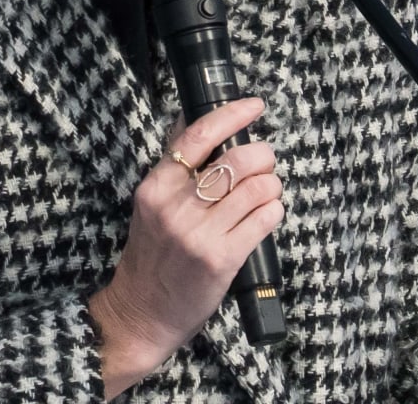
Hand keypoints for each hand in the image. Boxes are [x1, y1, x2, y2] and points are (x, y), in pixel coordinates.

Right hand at [88, 97, 283, 399]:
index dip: (231, 115)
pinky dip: (274, 210)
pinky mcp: (222, 259)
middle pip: (235, 161)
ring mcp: (199, 234)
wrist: (143, 311)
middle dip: (262, 154)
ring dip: (272, 183)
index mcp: (156, 186)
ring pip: (255, 189)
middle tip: (266, 159)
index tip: (255, 106)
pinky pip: (263, 220)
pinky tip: (269, 212)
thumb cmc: (153, 252)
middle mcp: (176, 207)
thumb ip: (174, 165)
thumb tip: (194, 118)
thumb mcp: (151, 203)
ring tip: (269, 188)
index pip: (198, 137)